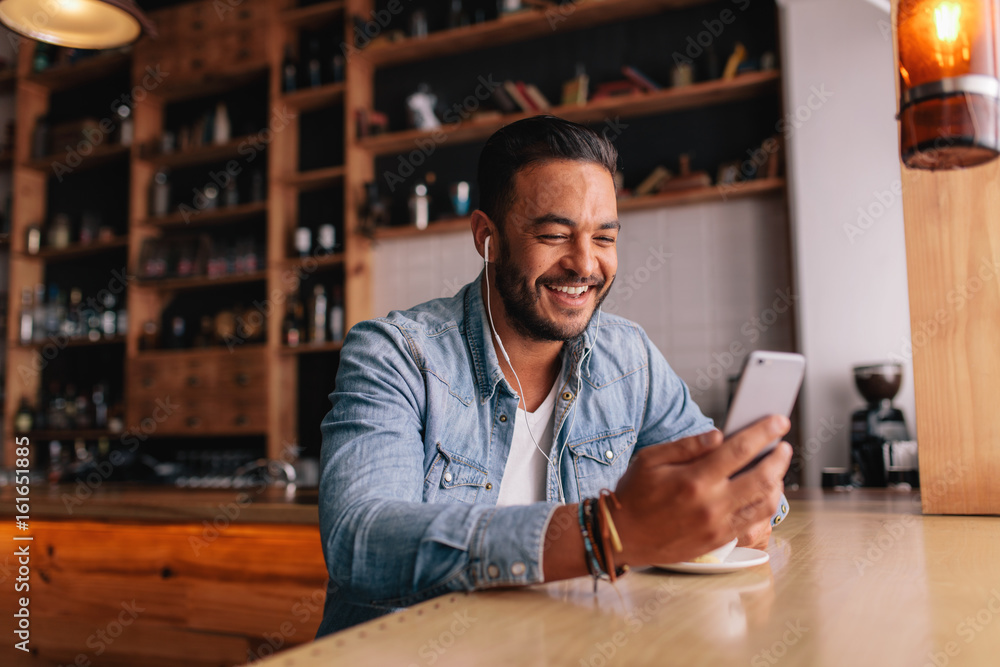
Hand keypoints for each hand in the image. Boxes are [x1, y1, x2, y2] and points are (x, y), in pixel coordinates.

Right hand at [609, 416, 790, 566]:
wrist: (622, 537)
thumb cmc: (633, 495)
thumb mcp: (650, 459)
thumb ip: (687, 446)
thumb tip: (718, 435)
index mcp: (693, 480)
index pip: (739, 450)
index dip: (764, 433)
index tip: (778, 422)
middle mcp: (710, 505)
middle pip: (762, 478)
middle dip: (779, 458)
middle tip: (783, 447)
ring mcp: (717, 526)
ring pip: (764, 504)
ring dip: (776, 484)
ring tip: (775, 470)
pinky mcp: (718, 541)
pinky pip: (754, 526)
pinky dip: (764, 509)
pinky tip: (762, 496)